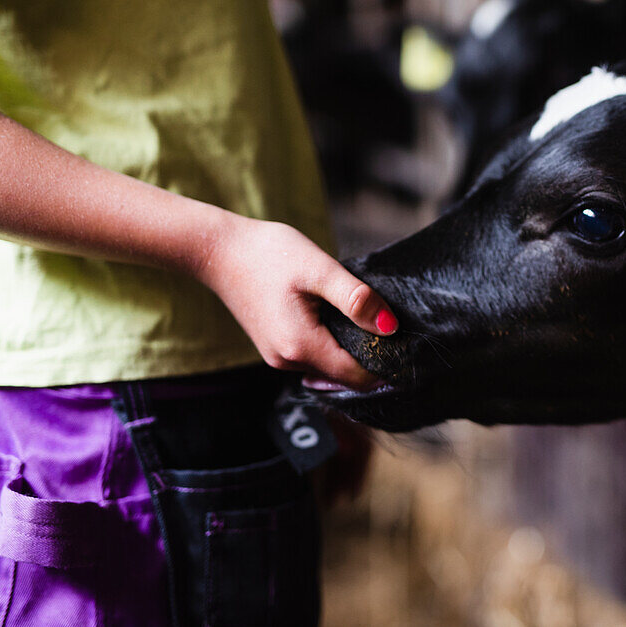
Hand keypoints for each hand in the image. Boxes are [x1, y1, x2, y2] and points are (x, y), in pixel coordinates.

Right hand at [196, 216, 396, 388]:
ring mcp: (277, 356)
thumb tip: (390, 327)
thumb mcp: (319, 269)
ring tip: (365, 316)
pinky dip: (330, 341)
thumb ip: (356, 299)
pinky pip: (312, 354)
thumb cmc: (267, 253)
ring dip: (348, 347)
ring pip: (327, 364)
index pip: (357, 376)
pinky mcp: (273, 346)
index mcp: (301, 346)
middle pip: (343, 373)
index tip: (407, 345)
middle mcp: (287, 361)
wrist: (217, 250)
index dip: (385, 364)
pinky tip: (337, 315)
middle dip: (369, 355)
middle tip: (391, 325)